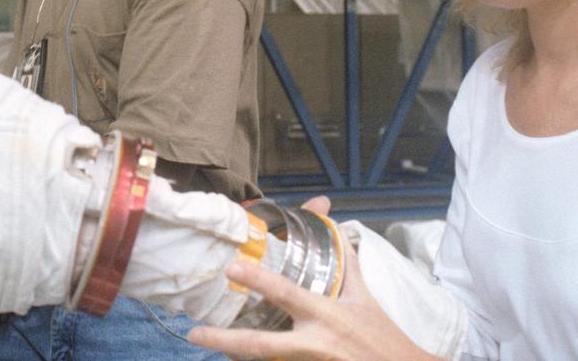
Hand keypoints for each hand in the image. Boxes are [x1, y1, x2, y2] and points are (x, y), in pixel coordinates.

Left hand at [187, 197, 437, 360]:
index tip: (231, 267)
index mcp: (325, 315)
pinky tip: (237, 359)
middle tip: (194, 333)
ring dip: (236, 356)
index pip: (286, 293)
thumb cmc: (383, 336)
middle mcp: (313, 344)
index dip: (258, 279)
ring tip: (209, 346)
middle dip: (224, 340)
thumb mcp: (365, 299)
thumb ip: (346, 266)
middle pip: (261, 345)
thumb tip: (336, 230)